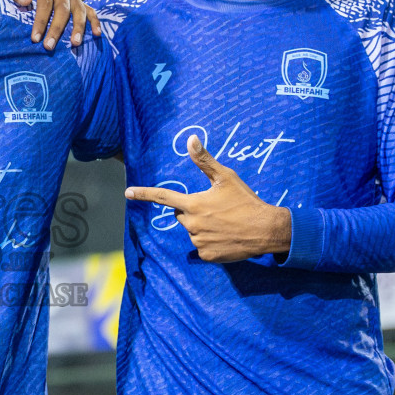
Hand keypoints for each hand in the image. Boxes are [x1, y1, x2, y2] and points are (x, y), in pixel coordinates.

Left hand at [0, 0, 101, 49]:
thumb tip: (27, 0)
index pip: (45, 2)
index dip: (41, 20)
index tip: (35, 38)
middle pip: (63, 8)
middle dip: (56, 29)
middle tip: (49, 46)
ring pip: (79, 11)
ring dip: (78, 28)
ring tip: (74, 44)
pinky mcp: (80, 3)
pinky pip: (91, 12)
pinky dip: (95, 22)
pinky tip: (97, 34)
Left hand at [125, 135, 290, 261]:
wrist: (267, 230)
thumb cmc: (246, 201)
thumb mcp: (226, 178)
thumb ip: (204, 161)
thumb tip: (191, 138)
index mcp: (193, 204)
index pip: (163, 197)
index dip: (144, 194)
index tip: (128, 193)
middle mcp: (191, 224)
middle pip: (182, 215)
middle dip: (193, 211)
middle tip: (217, 209)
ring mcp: (198, 242)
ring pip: (193, 231)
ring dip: (203, 227)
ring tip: (226, 223)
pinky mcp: (206, 256)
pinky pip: (202, 247)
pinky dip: (211, 242)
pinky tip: (226, 237)